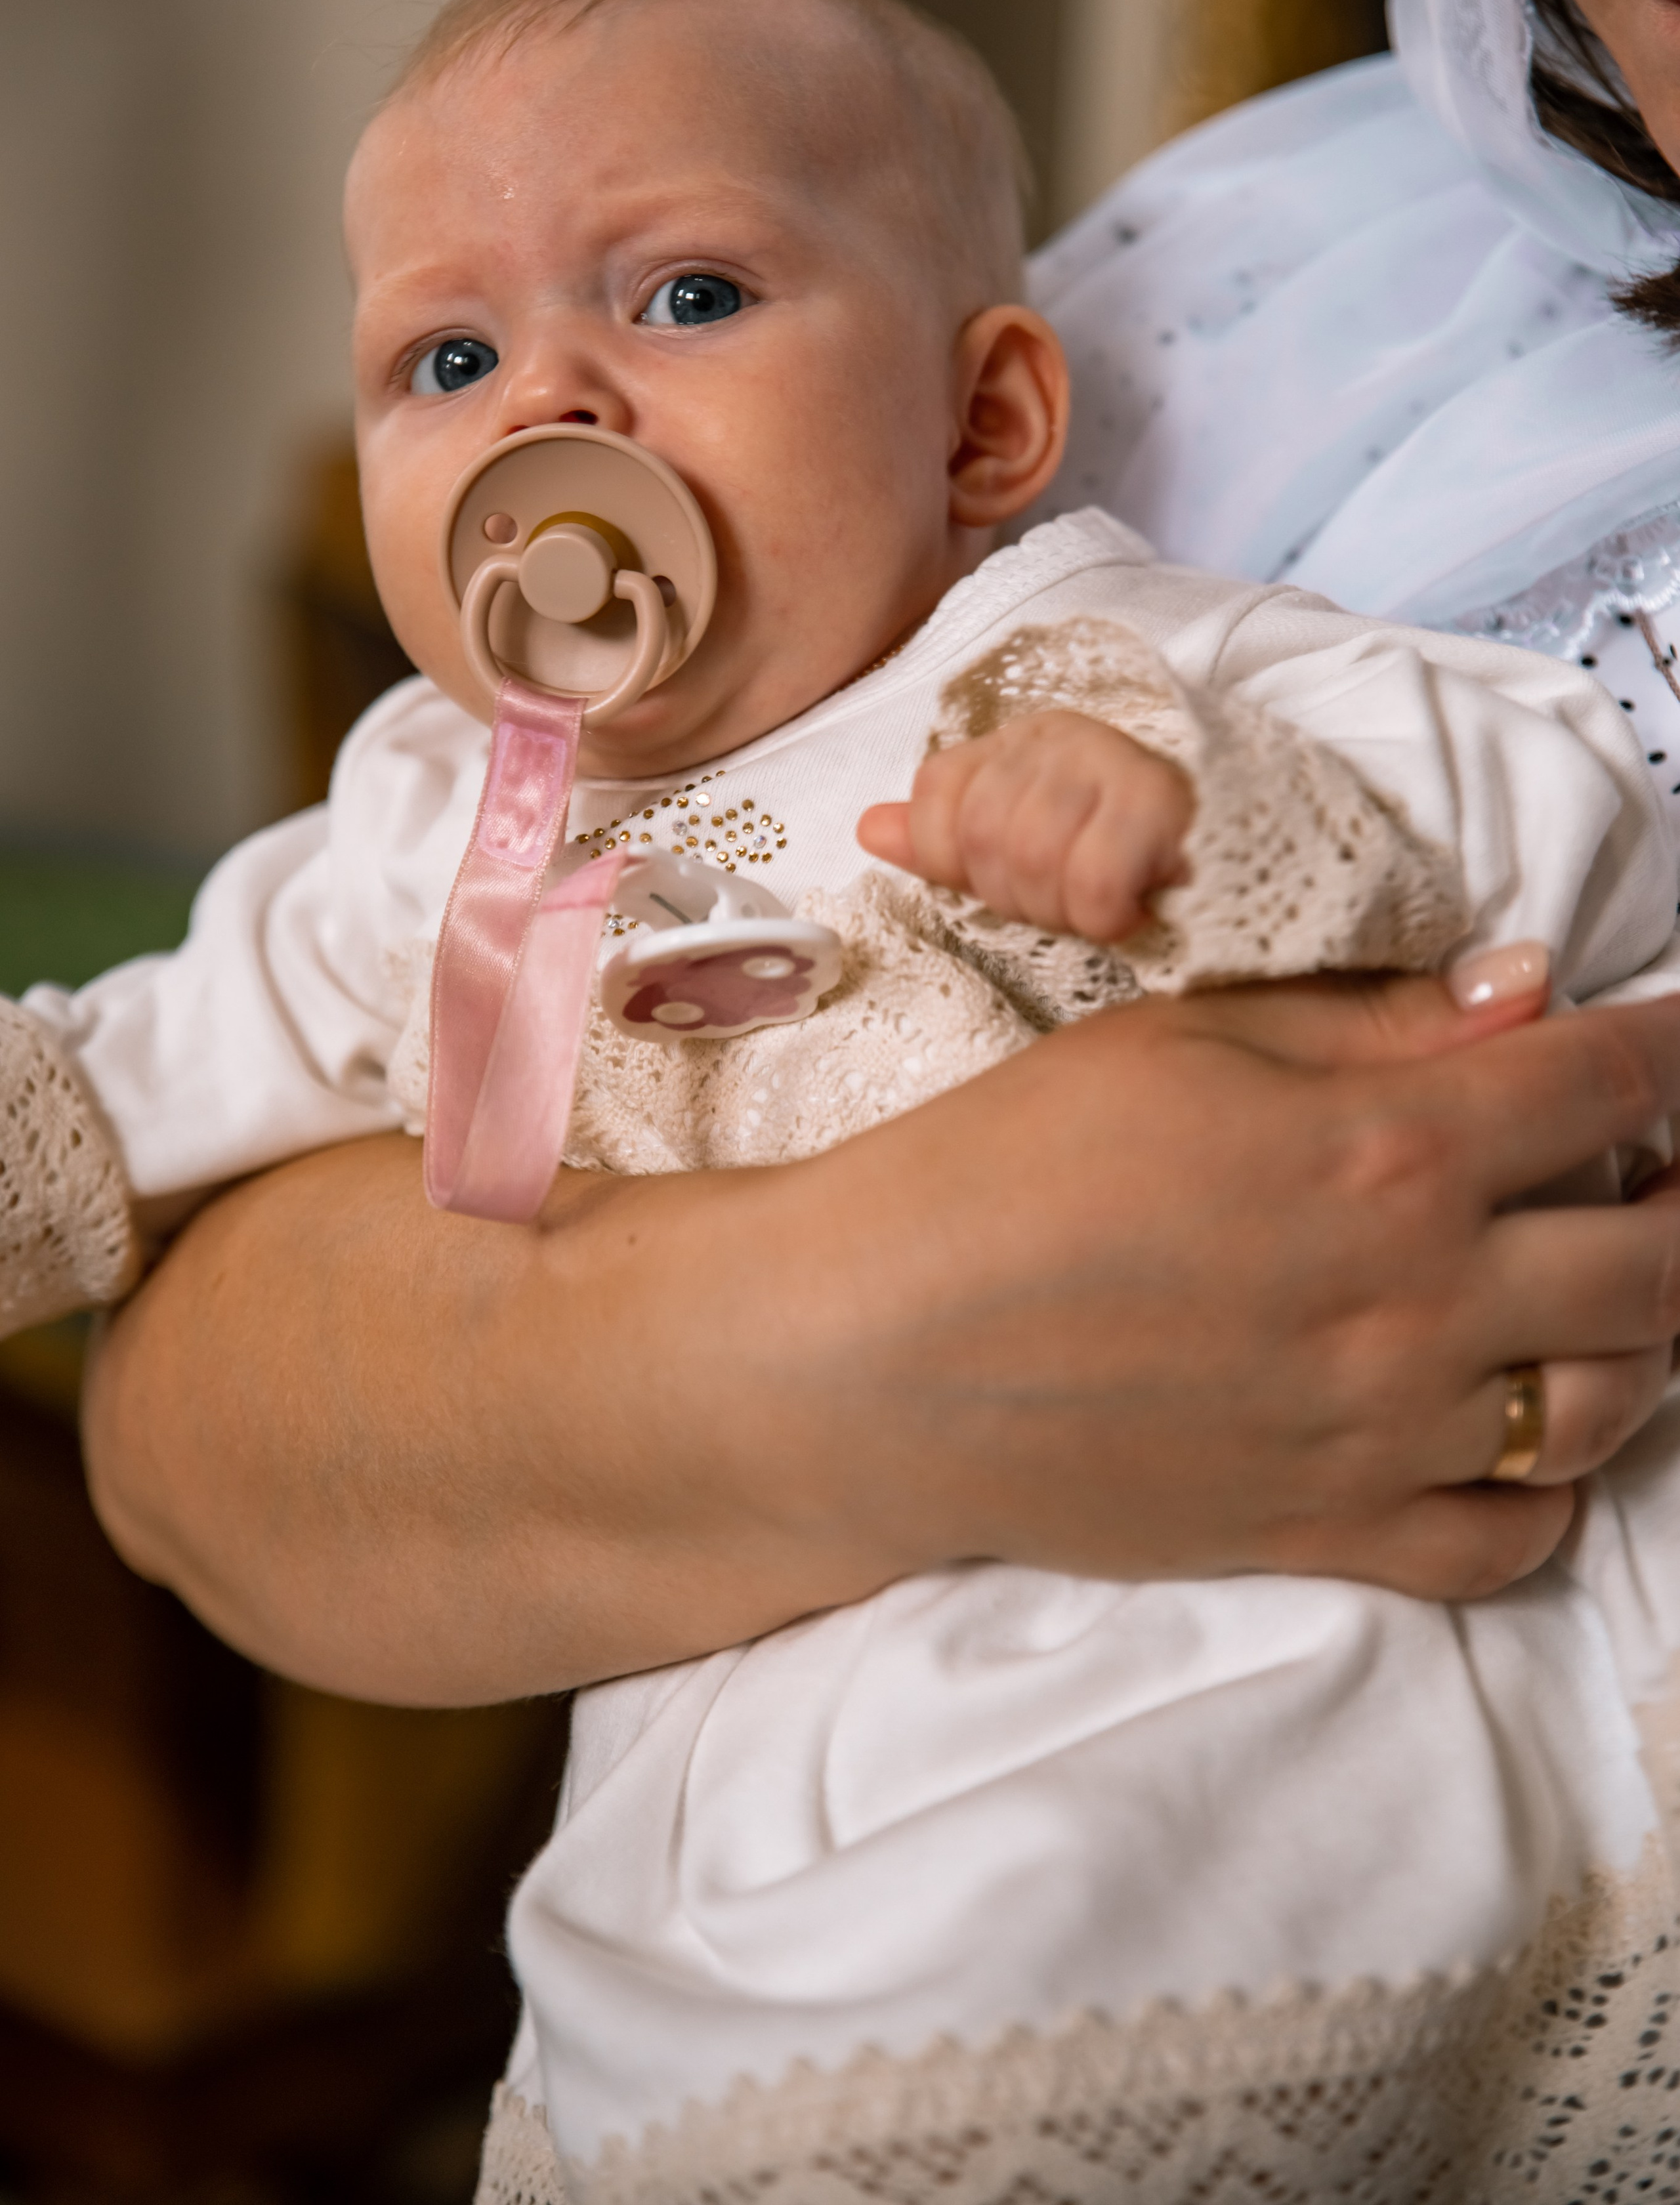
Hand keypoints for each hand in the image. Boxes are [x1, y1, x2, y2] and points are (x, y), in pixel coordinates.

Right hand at [82, 957, 1679, 1705]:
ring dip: (1635, 1331)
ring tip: (1587, 1283)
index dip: (1668, 1048)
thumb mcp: (1175, 1042)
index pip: (1610, 1085)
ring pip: (1616, 1401)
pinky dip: (1553, 1485)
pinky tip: (1521, 1426)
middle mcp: (1421, 1301)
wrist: (872, 1359)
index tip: (1671, 1038)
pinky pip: (1515, 1538)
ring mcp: (1386, 1436)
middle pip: (1660, 1256)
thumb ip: (1371, 1026)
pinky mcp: (1332, 1538)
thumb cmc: (1001, 1168)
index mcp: (1384, 1152)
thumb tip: (1524, 997)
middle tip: (1640, 1165)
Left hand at [857, 710, 1192, 940]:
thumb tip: (868, 828)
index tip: (1015, 883)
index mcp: (1017, 741)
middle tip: (1072, 902)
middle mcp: (1059, 734)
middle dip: (1021, 896)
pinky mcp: (1159, 799)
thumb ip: (944, 841)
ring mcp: (1110, 757)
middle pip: (981, 836)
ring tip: (1106, 904)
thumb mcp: (1023, 854)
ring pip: (1031, 859)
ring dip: (1066, 910)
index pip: (936, 794)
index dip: (958, 862)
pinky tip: (1137, 909)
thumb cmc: (1126, 864)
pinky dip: (1107, 917)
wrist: (1246, 863)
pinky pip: (1093, 881)